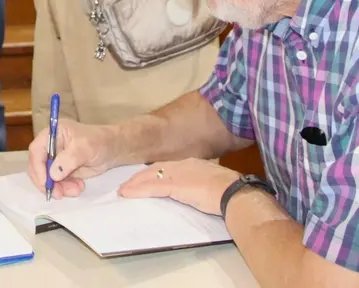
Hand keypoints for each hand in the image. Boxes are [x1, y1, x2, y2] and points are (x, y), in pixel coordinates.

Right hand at [26, 118, 121, 198]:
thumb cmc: (99, 142)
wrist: (112, 150)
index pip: (36, 151)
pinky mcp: (62, 171)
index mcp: (52, 134)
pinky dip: (66, 189)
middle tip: (59, 194)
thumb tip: (53, 174)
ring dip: (59, 188)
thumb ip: (69, 159)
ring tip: (77, 189)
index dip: (38, 167)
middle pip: (37, 167)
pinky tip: (79, 187)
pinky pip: (57, 184)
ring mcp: (55, 160)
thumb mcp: (85, 148)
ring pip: (47, 178)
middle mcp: (50, 147)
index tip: (46, 182)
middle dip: (47, 182)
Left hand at [118, 158, 241, 215]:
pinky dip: (138, 190)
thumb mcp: (213, 184)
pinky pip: (151, 187)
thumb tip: (200, 191)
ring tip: (124, 190)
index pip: (169, 167)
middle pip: (156, 168)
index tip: (145, 177)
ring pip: (150, 176)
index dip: (155, 172)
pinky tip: (128, 194)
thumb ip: (203, 185)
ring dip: (135, 183)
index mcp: (194, 164)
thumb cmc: (229, 191)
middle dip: (141, 176)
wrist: (234, 192)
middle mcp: (184, 165)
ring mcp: (178, 173)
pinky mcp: (174, 185)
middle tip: (128, 184)